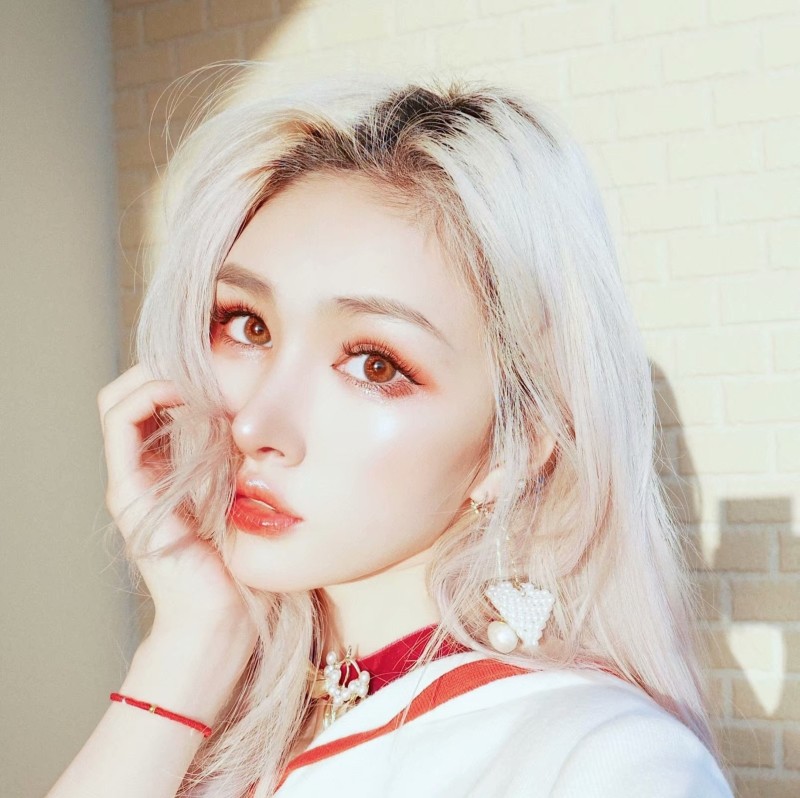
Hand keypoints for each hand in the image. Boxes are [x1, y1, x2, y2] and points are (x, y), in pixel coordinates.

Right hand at [98, 363, 255, 644]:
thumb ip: (241, 459)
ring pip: (119, 402)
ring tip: (197, 375)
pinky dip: (149, 395)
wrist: (224, 615)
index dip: (181, 376)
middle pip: (131, 397)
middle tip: (206, 363)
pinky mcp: (127, 491)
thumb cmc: (243, 560)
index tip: (223, 370)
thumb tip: (262, 417)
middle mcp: (141, 472)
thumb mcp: (246, 493)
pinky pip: (121, 423)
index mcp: (166, 472)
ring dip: (156, 375)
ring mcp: (130, 481)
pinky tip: (186, 392)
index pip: (154, 404)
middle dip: (164, 368)